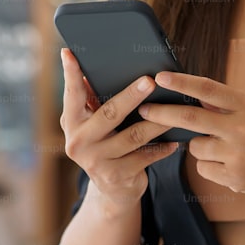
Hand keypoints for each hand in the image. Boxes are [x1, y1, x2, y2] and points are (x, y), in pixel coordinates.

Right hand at [60, 48, 178, 211]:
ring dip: (157, 121)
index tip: (69, 52)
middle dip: (131, 95)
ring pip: (133, 136)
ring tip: (175, 109)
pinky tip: (175, 140)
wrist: (112, 191)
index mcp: (70, 123)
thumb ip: (91, 99)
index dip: (70, 73)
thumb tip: (91, 67)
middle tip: (150, 81)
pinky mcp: (117, 176)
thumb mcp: (92, 125)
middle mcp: (79, 142)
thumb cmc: (105, 145)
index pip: (71, 94)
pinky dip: (162, 148)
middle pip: (109, 113)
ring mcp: (97, 161)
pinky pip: (145, 157)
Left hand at [138, 71, 244, 198]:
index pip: (208, 89)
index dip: (182, 83)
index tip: (160, 77)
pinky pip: (203, 167)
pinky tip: (228, 164)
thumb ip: (222, 104)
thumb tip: (186, 91)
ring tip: (222, 148)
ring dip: (198, 146)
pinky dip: (208, 165)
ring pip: (195, 147)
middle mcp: (243, 128)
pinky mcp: (234, 177)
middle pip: (191, 120)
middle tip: (143, 110)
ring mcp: (238, 154)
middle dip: (162, 114)